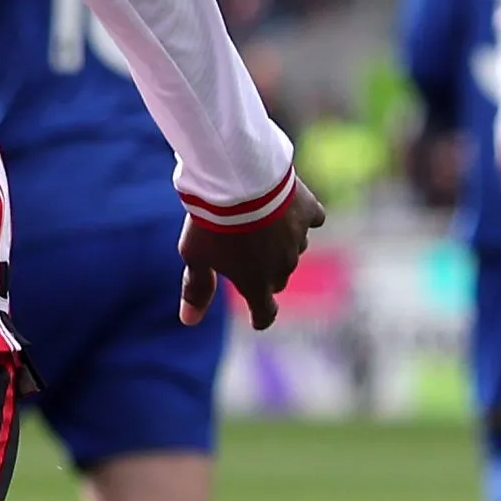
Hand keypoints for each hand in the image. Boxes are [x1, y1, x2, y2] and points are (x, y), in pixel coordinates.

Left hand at [178, 172, 326, 331]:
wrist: (238, 179)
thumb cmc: (212, 221)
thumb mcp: (196, 255)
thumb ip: (198, 288)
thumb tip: (188, 321)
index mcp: (256, 283)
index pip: (265, 313)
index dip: (260, 316)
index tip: (257, 318)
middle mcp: (283, 266)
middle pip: (278, 279)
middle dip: (265, 274)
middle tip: (245, 256)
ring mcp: (299, 239)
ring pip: (293, 250)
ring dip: (280, 244)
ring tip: (259, 223)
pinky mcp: (309, 211)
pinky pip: (312, 219)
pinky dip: (301, 216)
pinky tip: (290, 208)